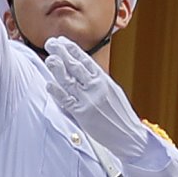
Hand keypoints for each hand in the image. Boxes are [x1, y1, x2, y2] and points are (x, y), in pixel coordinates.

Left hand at [41, 38, 155, 162]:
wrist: (128, 135)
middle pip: (75, 66)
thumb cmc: (120, 115)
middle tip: (51, 43)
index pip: (85, 60)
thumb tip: (84, 70)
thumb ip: (98, 81)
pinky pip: (66, 100)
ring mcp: (88, 100)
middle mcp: (96, 87)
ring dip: (57, 68)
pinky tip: (50, 84)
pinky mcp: (82, 114)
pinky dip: (57, 92)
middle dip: (61, 53)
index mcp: (104, 80)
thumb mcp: (113, 91)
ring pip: (68, 80)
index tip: (62, 41)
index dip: (71, 49)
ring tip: (49, 59)